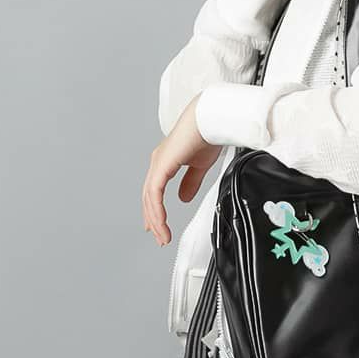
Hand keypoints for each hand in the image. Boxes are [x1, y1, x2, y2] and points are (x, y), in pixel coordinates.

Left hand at [143, 96, 220, 246]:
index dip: (155, 210)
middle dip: (153, 219)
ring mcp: (158, 164)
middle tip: (159, 237)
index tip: (157, 226)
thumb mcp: (199, 166)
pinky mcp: (161, 166)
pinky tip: (161, 222)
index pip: (154, 191)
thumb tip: (184, 198)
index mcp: (165, 162)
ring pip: (150, 198)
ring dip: (156, 219)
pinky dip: (157, 210)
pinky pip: (155, 193)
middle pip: (149, 197)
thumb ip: (190, 182)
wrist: (209, 120)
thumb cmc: (207, 135)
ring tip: (162, 235)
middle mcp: (158, 163)